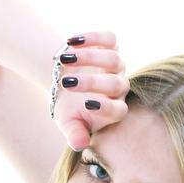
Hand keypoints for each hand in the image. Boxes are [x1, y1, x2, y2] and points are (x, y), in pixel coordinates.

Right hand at [51, 31, 130, 151]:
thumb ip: (75, 135)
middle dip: (92, 83)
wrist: (65, 83)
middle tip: (66, 83)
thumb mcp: (68, 124)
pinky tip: (71, 41)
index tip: (86, 104)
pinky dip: (93, 37)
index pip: (118, 110)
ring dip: (89, 58)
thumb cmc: (69, 109)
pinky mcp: (110, 46)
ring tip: (64, 60)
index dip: (106, 108)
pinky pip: (109, 39)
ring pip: (114, 59)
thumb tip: (79, 145)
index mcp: (113, 110)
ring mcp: (116, 66)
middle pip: (117, 84)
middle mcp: (119, 87)